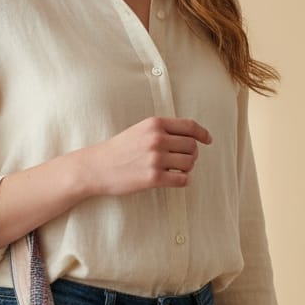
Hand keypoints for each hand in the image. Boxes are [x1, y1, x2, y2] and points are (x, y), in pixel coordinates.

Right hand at [86, 116, 211, 196]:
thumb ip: (162, 130)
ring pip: (190, 163)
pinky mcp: (153, 178)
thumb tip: (191, 138)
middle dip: (191, 154)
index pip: (189, 126)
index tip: (208, 140)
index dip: (203, 134)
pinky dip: (182, 181)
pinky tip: (173, 180)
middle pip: (192, 146)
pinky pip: (182, 180)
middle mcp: (156, 139)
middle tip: (182, 160)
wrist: (96, 167)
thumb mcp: (139, 130)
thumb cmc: (119, 149)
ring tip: (175, 170)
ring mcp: (155, 158)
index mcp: (154, 124)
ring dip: (186, 168)